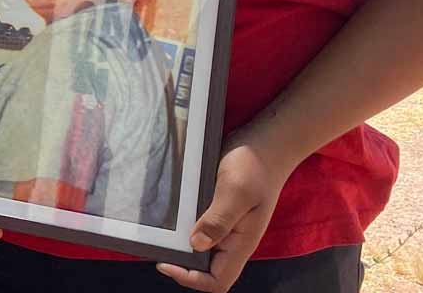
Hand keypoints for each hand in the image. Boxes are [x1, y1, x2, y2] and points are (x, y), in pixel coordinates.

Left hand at [156, 131, 297, 291]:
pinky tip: (170, 213)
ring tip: (158, 230)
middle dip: (180, 262)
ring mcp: (226, 225)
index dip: (191, 279)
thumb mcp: (236, 190)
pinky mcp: (218, 210)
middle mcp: (233, 239)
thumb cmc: (255, 165)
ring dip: (179, 243)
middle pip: (205, 268)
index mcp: (241, 243)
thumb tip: (196, 245)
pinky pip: (198, 226)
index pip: (218, 280)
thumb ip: (218, 219)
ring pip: (199, 247)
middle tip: (156, 244)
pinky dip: (182, 225)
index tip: (165, 262)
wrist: (266, 143)